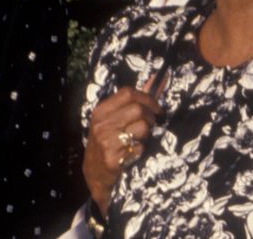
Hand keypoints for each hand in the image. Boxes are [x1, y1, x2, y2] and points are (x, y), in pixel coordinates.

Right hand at [83, 75, 164, 214]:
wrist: (95, 174)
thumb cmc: (109, 141)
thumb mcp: (115, 119)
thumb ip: (137, 99)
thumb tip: (157, 78)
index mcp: (101, 111)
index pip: (128, 92)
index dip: (147, 98)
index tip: (156, 108)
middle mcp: (101, 124)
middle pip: (138, 109)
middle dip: (150, 117)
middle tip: (150, 126)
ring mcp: (105, 141)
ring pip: (141, 127)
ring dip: (147, 134)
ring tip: (139, 139)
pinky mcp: (112, 159)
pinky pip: (139, 147)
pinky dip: (141, 150)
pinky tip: (133, 152)